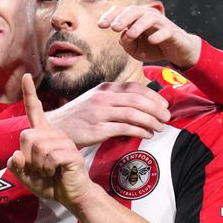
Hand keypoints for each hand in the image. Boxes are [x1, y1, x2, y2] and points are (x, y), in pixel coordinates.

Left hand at [8, 74, 91, 208]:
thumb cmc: (50, 183)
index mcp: (43, 135)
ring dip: (39, 166)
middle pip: (27, 136)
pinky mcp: (72, 153)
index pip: (34, 110)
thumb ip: (17, 166)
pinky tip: (56, 171)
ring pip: (38, 148)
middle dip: (28, 157)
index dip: (29, 94)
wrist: (71, 195)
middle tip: (39, 168)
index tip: (26, 76)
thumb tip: (16, 155)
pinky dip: (48, 169)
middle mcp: (54, 134)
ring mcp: (64, 141)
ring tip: (49, 171)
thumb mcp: (26, 176)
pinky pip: (50, 157)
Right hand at [45, 82, 170, 146]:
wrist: (54, 127)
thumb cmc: (77, 116)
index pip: (135, 88)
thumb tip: (138, 108)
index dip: (153, 96)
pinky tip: (147, 134)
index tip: (164, 104)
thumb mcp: (95, 101)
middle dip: (157, 109)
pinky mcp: (97, 128)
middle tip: (167, 117)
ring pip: (134, 113)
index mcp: (104, 89)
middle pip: (138, 100)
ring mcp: (100, 112)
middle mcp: (103, 97)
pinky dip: (140, 131)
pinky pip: (124, 128)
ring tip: (160, 127)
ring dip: (151, 121)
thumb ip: (114, 101)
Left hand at [98, 5, 201, 69]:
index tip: (100, 26)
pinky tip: (151, 40)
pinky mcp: (172, 32)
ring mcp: (161, 23)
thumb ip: (126, 44)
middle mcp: (147, 16)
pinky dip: (158, 35)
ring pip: (149, 18)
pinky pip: (165, 31)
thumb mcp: (135, 50)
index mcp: (135, 18)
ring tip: (130, 34)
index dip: (110, 16)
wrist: (176, 51)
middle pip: (134, 11)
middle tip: (114, 27)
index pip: (121, 11)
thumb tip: (123, 36)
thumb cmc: (153, 47)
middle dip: (123, 18)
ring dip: (138, 25)